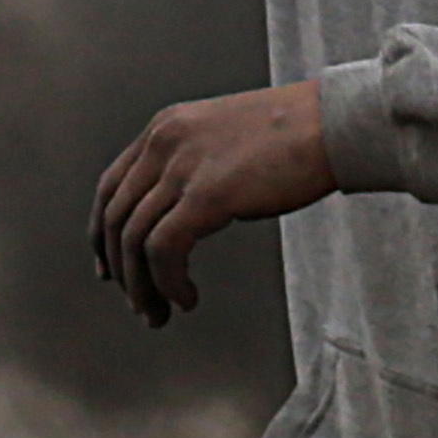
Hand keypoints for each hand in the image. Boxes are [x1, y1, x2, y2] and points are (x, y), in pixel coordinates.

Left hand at [90, 83, 342, 323]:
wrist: (336, 124)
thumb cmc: (300, 134)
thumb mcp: (227, 138)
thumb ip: (197, 165)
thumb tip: (184, 213)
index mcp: (164, 128)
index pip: (110, 188)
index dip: (101, 236)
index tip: (109, 268)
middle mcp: (163, 144)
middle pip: (115, 219)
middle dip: (121, 272)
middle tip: (138, 304)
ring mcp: (183, 168)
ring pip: (134, 240)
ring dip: (143, 287)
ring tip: (160, 313)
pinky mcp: (207, 195)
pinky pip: (164, 250)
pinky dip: (168, 282)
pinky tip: (187, 298)